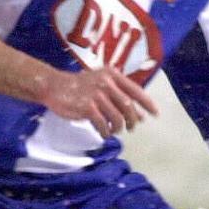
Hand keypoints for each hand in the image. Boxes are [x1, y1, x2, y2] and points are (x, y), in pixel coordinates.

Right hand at [41, 66, 157, 136]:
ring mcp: (96, 95)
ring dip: (119, 128)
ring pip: (117, 117)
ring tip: (115, 131)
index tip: (155, 114)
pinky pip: (102, 124)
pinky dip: (105, 131)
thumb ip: (118, 95)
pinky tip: (104, 133)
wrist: (54, 86)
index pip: (135, 90)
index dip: (147, 104)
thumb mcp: (100, 83)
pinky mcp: (87, 107)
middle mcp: (106, 83)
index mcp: (112, 75)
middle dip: (133, 120)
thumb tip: (139, 115)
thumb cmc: (79, 86)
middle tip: (132, 128)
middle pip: (128, 106)